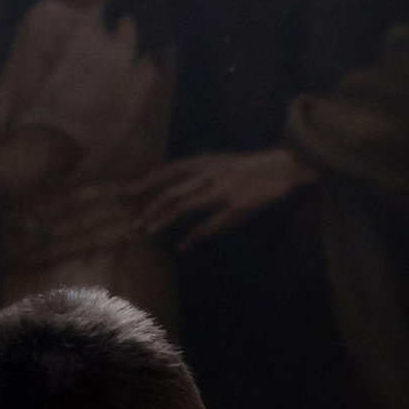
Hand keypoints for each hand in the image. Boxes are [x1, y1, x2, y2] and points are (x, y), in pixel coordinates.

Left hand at [129, 147, 312, 248]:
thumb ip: (194, 173)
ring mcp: (222, 189)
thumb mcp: (217, 163)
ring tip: (146, 232)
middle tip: (131, 222)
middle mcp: (209, 173)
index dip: (144, 182)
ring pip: (184, 205)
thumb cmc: (248, 168)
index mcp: (203, 161)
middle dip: (148, 207)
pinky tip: (181, 247)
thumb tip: (168, 184)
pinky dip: (193, 236)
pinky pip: (210, 224)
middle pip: (170, 191)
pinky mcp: (237, 206)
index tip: (124, 193)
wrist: (284, 165)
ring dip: (162, 220)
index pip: (166, 171)